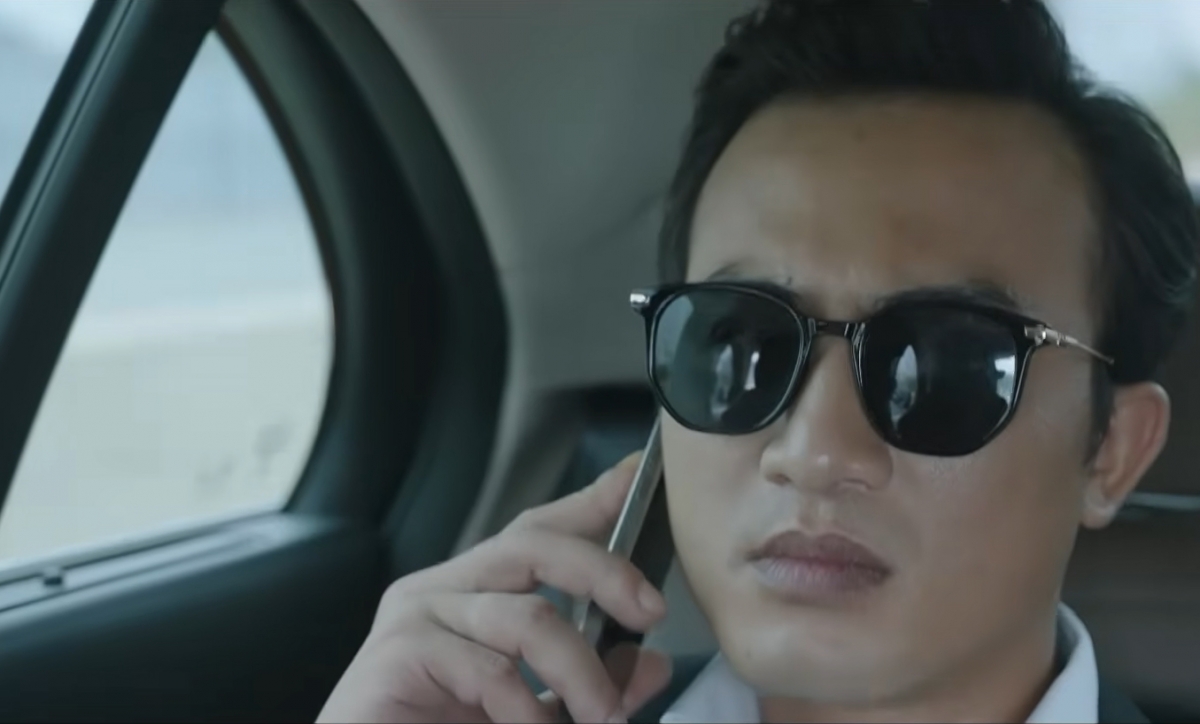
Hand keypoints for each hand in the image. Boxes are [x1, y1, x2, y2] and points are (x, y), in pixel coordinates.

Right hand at [317, 453, 672, 722]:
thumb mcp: (532, 710)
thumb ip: (585, 684)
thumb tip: (649, 664)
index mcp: (471, 594)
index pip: (536, 531)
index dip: (589, 502)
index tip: (635, 476)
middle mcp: (440, 589)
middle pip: (534, 544)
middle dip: (604, 572)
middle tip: (651, 612)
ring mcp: (416, 615)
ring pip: (528, 618)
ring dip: (581, 674)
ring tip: (605, 718)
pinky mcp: (399, 652)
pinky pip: (490, 670)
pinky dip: (527, 710)